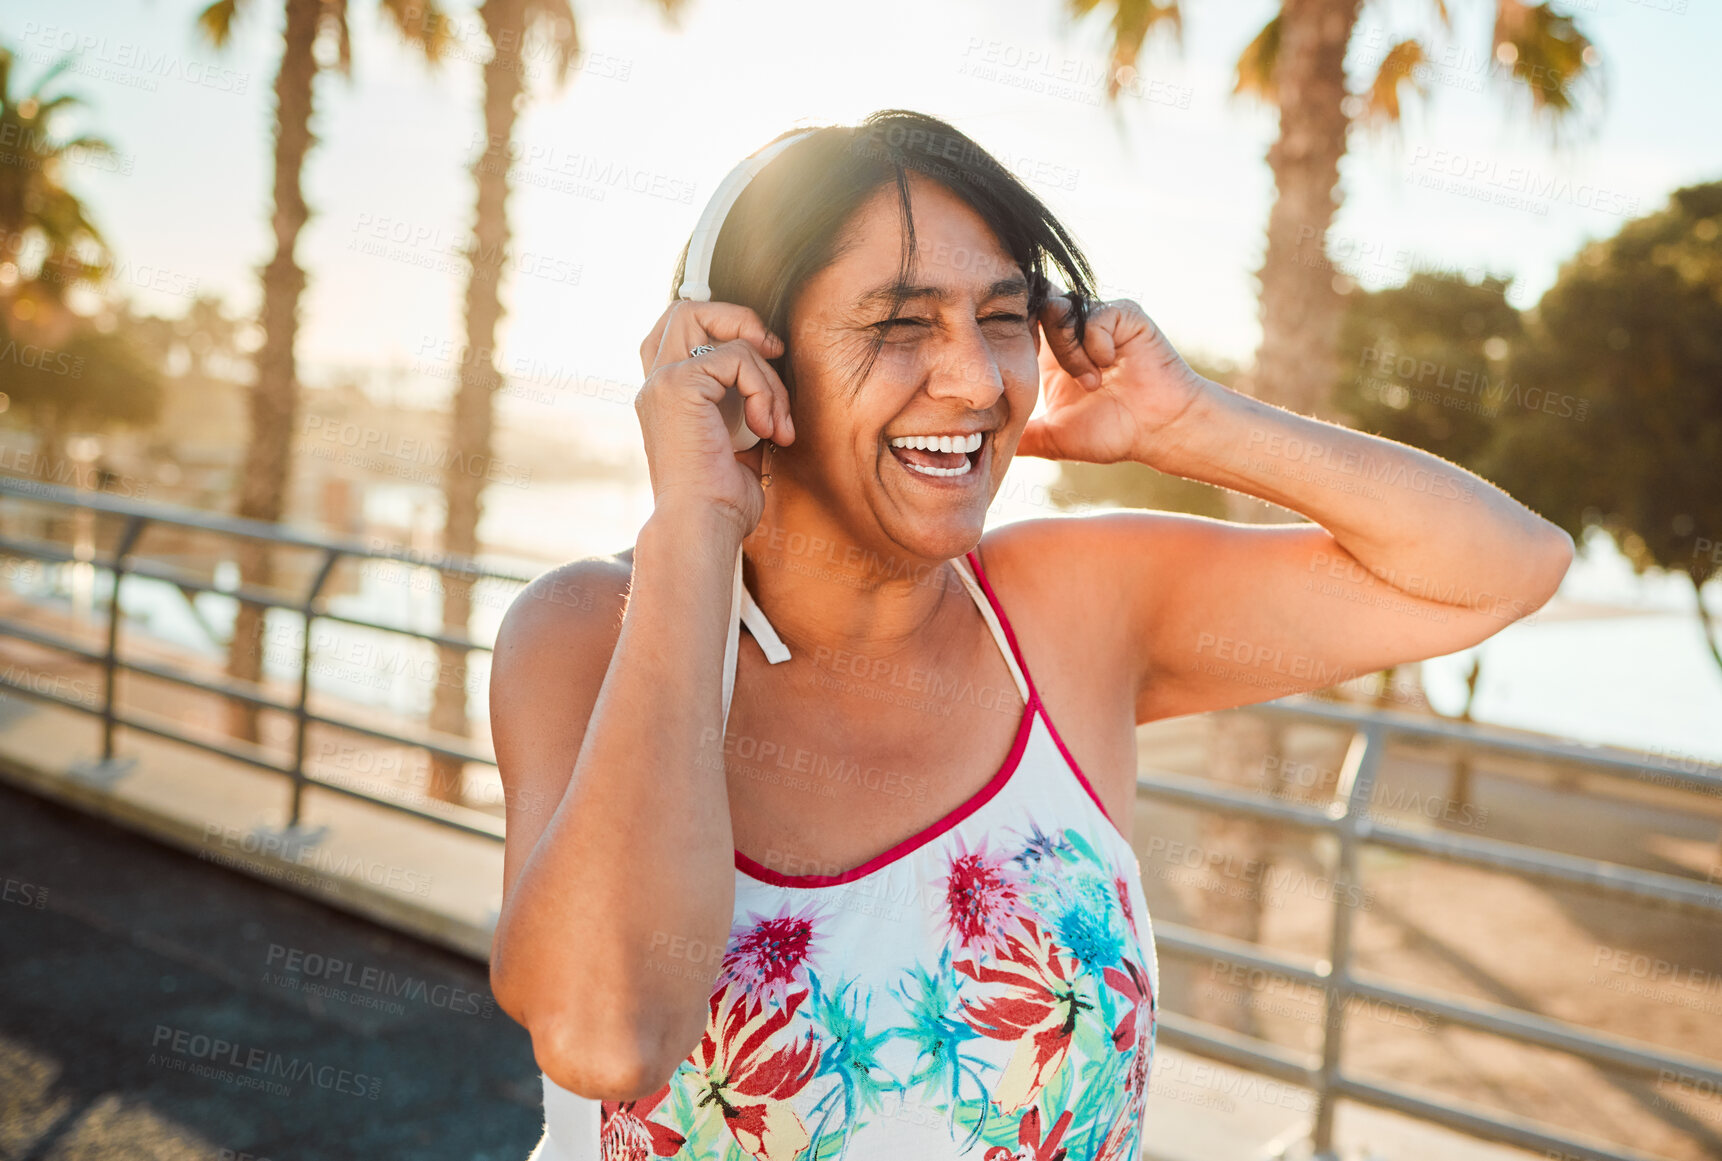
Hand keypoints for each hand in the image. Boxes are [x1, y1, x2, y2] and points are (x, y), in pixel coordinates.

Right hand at [635, 301, 793, 534]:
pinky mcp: (678, 384)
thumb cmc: (722, 501)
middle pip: (688, 310)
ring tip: (775, 424)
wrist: (702, 526)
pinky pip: (737, 357)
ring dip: (767, 376)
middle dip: (740, 321)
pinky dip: (764, 390)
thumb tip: (773, 371)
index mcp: (665, 396)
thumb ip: (744, 402)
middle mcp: (656, 384)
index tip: (766, 354)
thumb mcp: (738, 442)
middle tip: (774, 353)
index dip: (723, 325)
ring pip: (724, 334)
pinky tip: (766, 430)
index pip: (681, 329)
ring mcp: (663, 381)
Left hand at [1019, 295, 1210, 467]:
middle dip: (1033, 334)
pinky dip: (1095, 342)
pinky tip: (1108, 366)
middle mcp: (1073, 330)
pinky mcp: (1125, 315)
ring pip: (1062, 309)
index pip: (1017, 322)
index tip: (1008, 363)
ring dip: (1068, 347)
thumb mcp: (1054, 438)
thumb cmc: (1114, 433)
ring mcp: (1098, 319)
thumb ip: (1021, 436)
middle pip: (1033, 306)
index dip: (1007, 335)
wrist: (1160, 431)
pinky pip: (1096, 312)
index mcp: (1051, 353)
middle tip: (1043, 368)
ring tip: (1090, 382)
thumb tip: (979, 450)